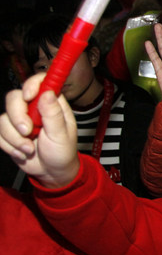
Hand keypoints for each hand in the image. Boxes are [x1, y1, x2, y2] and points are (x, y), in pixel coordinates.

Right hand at [0, 73, 78, 187]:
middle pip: (14, 98)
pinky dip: (9, 145)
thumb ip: (54, 114)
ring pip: (3, 118)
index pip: (40, 82)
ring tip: (30, 149)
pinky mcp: (9, 132)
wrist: (51, 172)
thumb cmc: (62, 152)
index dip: (31, 84)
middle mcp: (34, 108)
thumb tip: (48, 92)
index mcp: (52, 103)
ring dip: (15, 138)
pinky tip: (22, 152)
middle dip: (17, 117)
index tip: (29, 96)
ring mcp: (20, 119)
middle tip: (28, 131)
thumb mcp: (62, 135)